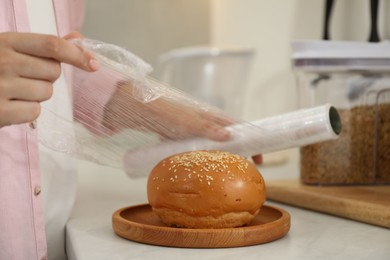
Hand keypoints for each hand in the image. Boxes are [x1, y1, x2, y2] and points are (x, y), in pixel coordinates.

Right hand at [0, 32, 98, 126]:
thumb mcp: (9, 48)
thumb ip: (43, 45)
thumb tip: (78, 38)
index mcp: (5, 42)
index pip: (51, 45)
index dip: (76, 54)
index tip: (93, 64)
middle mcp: (3, 62)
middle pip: (53, 72)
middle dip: (47, 75)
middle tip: (25, 75)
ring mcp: (0, 88)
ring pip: (46, 93)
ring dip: (36, 94)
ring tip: (13, 90)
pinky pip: (34, 112)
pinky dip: (27, 111)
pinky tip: (10, 104)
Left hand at [103, 81, 262, 163]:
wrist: (139, 110)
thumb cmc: (166, 113)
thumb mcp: (189, 121)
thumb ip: (207, 128)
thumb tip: (230, 136)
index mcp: (211, 116)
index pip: (239, 129)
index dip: (252, 142)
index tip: (261, 158)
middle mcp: (205, 123)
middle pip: (228, 139)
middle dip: (239, 153)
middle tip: (244, 170)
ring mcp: (194, 131)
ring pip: (212, 146)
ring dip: (220, 157)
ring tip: (225, 173)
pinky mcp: (181, 137)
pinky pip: (196, 149)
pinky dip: (202, 158)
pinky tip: (201, 169)